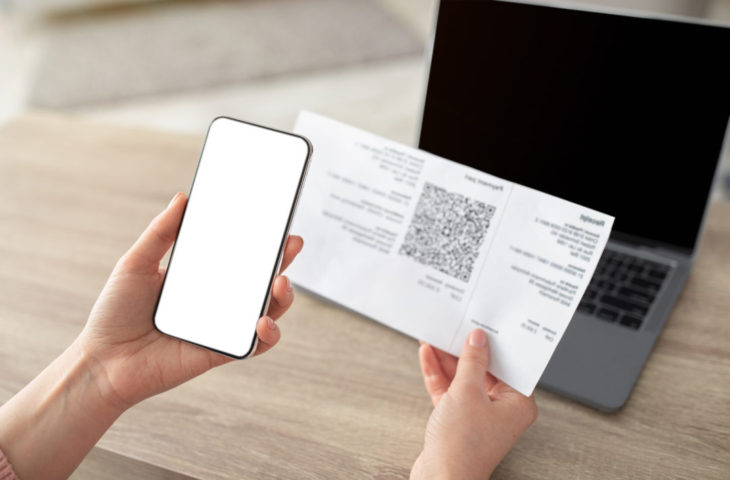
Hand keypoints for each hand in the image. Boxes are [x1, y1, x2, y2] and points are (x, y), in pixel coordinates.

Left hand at [77, 192, 303, 408]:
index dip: (260, 239)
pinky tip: (262, 322)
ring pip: (267, 310)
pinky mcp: (222, 352)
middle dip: (282, 261)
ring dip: (282, 297)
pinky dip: (267, 334)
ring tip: (280, 283)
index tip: (275, 220)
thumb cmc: (115, 314)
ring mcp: (222, 326)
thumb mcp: (135, 263)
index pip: (238, 255)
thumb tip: (183, 198)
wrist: (103, 363)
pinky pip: (254, 344)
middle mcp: (217, 301)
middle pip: (260, 280)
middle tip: (292, 243)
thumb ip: (161, 233)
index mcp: (201, 278)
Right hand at [411, 329, 537, 479]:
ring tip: (435, 337)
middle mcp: (502, 410)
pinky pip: (450, 391)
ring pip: (463, 379)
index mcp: (517, 404)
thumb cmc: (462, 447)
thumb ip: (472, 361)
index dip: (494, 343)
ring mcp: (479, 416)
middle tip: (456, 326)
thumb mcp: (467, 392)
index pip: (508, 365)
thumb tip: (478, 340)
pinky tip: (428, 356)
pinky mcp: (458, 421)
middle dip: (465, 349)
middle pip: (483, 370)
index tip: (483, 324)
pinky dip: (439, 375)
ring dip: (447, 359)